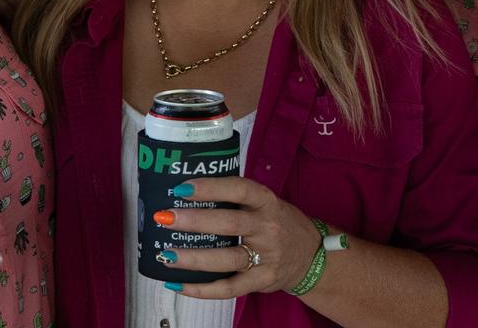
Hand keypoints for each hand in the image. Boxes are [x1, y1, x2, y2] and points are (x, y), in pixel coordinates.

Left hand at [155, 177, 320, 298]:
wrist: (313, 256)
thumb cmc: (279, 224)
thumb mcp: (266, 204)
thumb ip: (235, 199)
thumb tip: (186, 193)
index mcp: (267, 203)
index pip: (239, 189)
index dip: (210, 187)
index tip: (182, 188)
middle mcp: (267, 229)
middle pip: (228, 224)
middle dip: (194, 221)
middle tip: (164, 218)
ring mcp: (266, 257)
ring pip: (225, 259)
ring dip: (192, 258)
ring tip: (165, 254)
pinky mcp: (261, 281)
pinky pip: (228, 288)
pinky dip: (200, 289)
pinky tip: (177, 284)